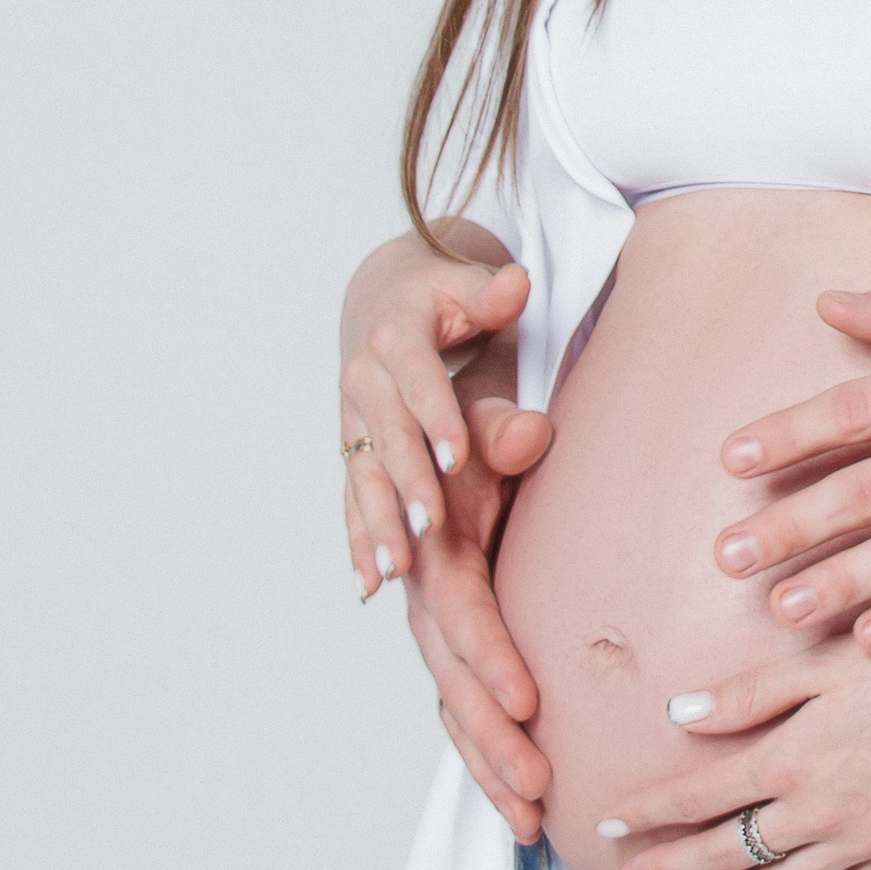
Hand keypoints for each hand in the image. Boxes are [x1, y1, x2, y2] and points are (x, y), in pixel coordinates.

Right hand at [339, 225, 536, 586]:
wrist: (381, 296)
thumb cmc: (441, 295)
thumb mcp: (467, 285)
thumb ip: (491, 294)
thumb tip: (516, 284)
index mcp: (396, 337)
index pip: (419, 383)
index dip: (436, 419)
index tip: (458, 459)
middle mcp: (366, 381)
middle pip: (389, 439)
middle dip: (408, 485)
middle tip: (430, 529)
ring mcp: (355, 420)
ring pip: (365, 477)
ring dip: (378, 525)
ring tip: (395, 571)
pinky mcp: (354, 449)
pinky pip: (354, 499)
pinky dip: (360, 540)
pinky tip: (368, 585)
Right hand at [397, 372, 555, 839]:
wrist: (435, 441)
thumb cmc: (470, 434)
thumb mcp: (481, 423)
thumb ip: (503, 433)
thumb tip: (526, 434)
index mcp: (436, 554)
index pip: (463, 614)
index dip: (491, 658)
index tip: (526, 703)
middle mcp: (429, 603)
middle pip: (457, 684)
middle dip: (494, 740)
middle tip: (536, 787)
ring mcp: (439, 636)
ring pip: (458, 714)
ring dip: (491, 768)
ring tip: (533, 821)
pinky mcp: (455, 653)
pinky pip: (465, 718)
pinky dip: (487, 766)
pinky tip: (522, 814)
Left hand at [596, 608, 870, 869]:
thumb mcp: (830, 662)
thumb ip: (751, 694)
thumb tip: (677, 714)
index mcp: (791, 756)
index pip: (698, 795)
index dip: (649, 812)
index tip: (608, 822)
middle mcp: (816, 811)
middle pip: (726, 851)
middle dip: (672, 866)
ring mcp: (860, 842)